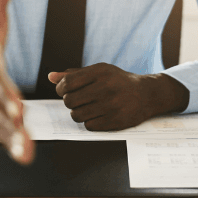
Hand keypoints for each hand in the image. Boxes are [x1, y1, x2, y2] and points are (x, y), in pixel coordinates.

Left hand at [48, 65, 189, 130]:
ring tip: (86, 108)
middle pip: (69, 101)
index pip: (67, 84)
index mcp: (100, 72)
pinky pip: (89, 126)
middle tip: (77, 100)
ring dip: (78, 113)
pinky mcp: (116, 121)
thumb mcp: (98, 71)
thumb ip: (74, 74)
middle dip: (69, 102)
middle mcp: (106, 88)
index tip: (65, 91)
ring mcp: (111, 105)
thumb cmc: (118, 81)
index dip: (61, 89)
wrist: (146, 94)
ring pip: (77, 115)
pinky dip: (89, 122)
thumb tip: (50, 77)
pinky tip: (97, 115)